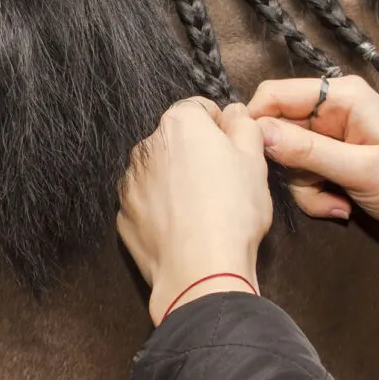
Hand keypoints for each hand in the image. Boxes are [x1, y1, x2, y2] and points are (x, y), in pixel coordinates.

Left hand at [118, 99, 271, 323]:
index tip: (235, 151)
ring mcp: (130, 182)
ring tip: (202, 210)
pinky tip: (183, 228)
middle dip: (197, 155)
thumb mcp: (254, 160)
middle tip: (223, 184)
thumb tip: (235, 114)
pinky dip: (161, 209)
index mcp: (179, 124)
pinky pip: (146, 203)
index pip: (200, 109)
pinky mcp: (124, 215)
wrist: (200, 270)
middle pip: (176, 141)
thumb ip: (244, 126)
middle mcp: (147, 146)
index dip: (222, 128)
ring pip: (159, 172)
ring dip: (176, 181)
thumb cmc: (232, 212)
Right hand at [248, 76, 378, 302]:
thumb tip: (258, 132)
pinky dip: (317, 195)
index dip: (258, 125)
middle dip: (292, 169)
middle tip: (319, 190)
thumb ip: (307, 151)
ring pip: (290, 160)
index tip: (257, 160)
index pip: (275, 95)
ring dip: (306, 189)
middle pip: (279, 132)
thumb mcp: (360, 169)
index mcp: (341, 96)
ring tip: (337, 204)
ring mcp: (334, 136)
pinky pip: (306, 175)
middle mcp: (333, 109)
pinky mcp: (336, 160)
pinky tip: (343, 207)